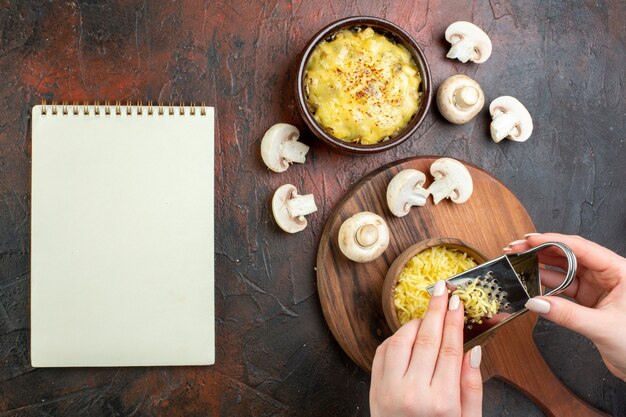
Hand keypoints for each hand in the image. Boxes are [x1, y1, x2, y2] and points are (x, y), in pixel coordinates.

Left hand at [370, 280, 482, 416]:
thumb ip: (472, 387)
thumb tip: (474, 350)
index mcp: (441, 402)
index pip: (450, 349)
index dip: (454, 321)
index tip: (457, 300)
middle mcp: (413, 394)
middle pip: (426, 339)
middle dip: (435, 309)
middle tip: (441, 288)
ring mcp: (389, 390)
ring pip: (401, 341)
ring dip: (415, 323)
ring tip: (428, 316)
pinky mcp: (374, 388)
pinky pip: (383, 352)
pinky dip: (396, 337)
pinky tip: (409, 335)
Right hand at [505, 233, 625, 380]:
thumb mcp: (603, 327)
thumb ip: (567, 314)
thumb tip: (536, 302)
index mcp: (619, 271)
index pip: (581, 248)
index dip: (552, 241)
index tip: (529, 240)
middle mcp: (607, 275)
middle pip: (569, 255)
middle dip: (541, 251)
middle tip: (516, 249)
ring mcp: (597, 287)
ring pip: (563, 271)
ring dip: (540, 268)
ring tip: (518, 265)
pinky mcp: (589, 301)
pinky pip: (563, 288)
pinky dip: (546, 288)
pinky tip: (531, 285)